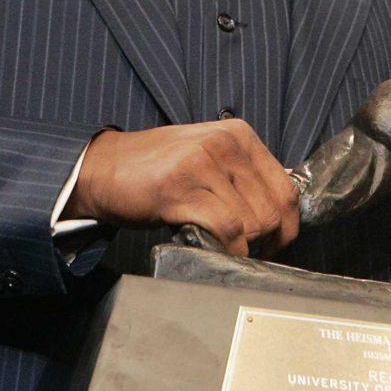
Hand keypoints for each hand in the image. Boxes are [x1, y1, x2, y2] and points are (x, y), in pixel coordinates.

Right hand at [67, 120, 299, 257]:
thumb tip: (279, 211)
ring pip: (253, 222)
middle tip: (250, 255)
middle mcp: (226, 143)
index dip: (287, 226)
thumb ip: (242, 175)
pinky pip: (226, 229)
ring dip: (245, 249)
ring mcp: (203, 163)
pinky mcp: (181, 188)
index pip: (288, 188)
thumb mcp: (208, 157)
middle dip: (267, 243)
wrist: (103, 167)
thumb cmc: (156, 169)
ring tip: (229, 252)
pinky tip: (215, 249)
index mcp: (239, 134)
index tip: (274, 244)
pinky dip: (228, 249)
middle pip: (274, 209)